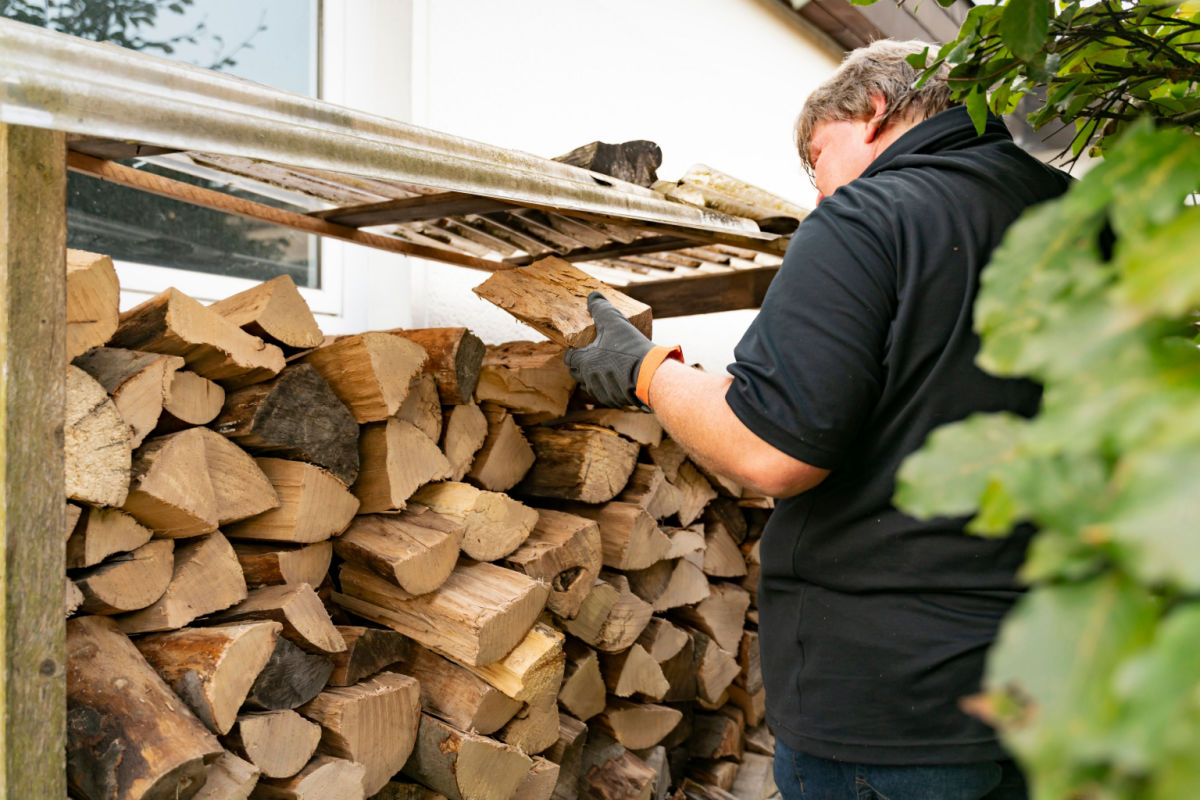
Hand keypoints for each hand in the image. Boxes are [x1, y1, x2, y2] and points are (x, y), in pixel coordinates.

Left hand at [564, 292, 654, 407]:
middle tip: (594, 355)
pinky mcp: (614, 400)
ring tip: (606, 366)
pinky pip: (604, 394)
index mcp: (584, 361)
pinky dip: (607, 386)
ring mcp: (601, 392)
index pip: (568, 358)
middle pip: (577, 373)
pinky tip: (618, 378)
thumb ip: (600, 308)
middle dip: (582, 365)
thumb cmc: (630, 347)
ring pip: (590, 385)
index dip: (573, 351)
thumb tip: (592, 296)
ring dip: (594, 376)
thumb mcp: (614, 321)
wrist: (651, 375)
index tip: (581, 346)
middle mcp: (588, 379)